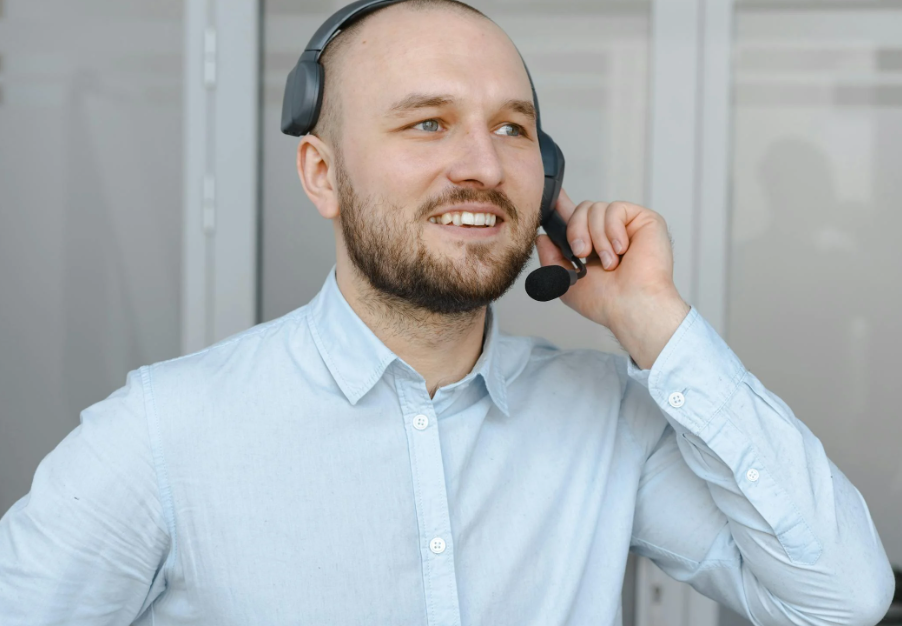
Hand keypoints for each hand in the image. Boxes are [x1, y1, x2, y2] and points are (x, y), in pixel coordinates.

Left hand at [535, 189, 690, 368]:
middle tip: (582, 253)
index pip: (576, 218)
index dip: (561, 207)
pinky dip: (612, 230)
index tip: (550, 201)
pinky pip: (615, 209)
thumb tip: (543, 238)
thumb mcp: (565, 281)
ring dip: (597, 238)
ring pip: (596, 208)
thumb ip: (550, 258)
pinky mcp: (645, 219)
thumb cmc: (605, 302)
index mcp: (593, 246)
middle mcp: (610, 233)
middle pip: (582, 209)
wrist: (631, 306)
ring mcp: (627, 226)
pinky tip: (622, 250)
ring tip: (610, 262)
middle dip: (575, 230)